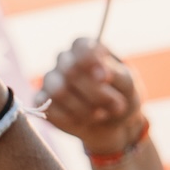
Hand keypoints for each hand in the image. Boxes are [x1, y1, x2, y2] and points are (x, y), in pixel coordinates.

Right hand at [40, 38, 148, 155]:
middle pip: (71, 71)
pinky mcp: (42, 100)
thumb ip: (116, 75)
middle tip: (117, 106)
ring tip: (101, 115)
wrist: (111, 123)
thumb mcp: (126, 84)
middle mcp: (65, 60)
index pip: (81, 47)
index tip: (105, 78)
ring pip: (59, 91)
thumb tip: (101, 76)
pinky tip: (83, 121)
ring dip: (85, 108)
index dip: (91, 62)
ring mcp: (51, 79)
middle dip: (96, 93)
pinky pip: (49, 108)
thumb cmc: (120, 95)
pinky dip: (71, 118)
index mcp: (85, 48)